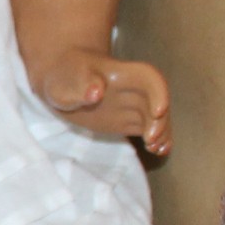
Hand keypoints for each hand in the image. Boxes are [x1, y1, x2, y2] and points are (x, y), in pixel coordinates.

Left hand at [32, 48, 170, 154]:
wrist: (62, 79)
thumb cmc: (65, 75)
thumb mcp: (67, 78)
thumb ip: (81, 86)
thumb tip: (96, 92)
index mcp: (121, 73)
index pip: (149, 77)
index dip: (159, 93)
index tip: (158, 112)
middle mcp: (132, 89)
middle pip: (156, 102)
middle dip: (160, 121)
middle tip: (150, 140)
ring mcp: (131, 105)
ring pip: (155, 118)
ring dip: (161, 133)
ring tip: (156, 149)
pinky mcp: (128, 120)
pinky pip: (147, 128)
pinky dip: (156, 139)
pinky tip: (158, 151)